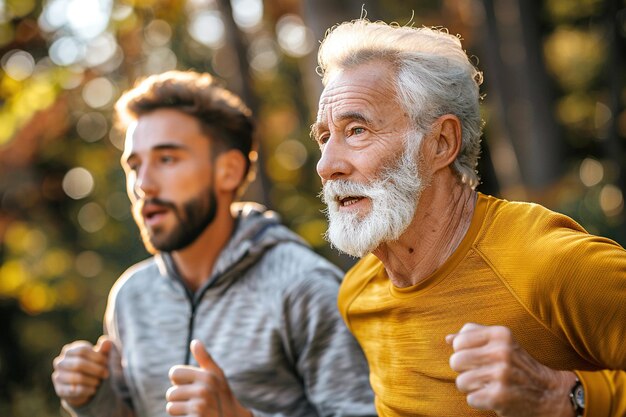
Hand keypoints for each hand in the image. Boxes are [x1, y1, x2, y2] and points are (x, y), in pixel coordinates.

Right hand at [52, 336, 111, 406]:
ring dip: (92, 380)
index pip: (82, 350)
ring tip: (99, 382)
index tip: (106, 362)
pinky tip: (93, 390)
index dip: (97, 356)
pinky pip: (74, 391)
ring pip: (77, 378)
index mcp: (69, 350)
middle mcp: (60, 362)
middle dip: (96, 369)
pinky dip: (87, 390)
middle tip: (106, 374)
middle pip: (79, 364)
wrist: (84, 386)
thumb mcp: (99, 358)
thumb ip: (103, 350)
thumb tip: (108, 341)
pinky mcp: (60, 390)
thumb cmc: (93, 366)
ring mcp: (58, 376)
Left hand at [166, 340, 251, 416]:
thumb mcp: (216, 375)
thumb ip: (205, 358)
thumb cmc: (221, 395)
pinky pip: (175, 414)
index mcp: (207, 375)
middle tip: (195, 401)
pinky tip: (195, 416)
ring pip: (171, 406)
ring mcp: (200, 406)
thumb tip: (195, 341)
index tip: (190, 385)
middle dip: (180, 398)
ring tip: (194, 410)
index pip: (174, 373)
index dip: (179, 380)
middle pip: (171, 392)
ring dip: (180, 410)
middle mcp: (204, 389)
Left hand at [446, 323, 576, 416]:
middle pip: (455, 361)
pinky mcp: (500, 397)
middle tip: (480, 373)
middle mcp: (501, 352)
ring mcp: (501, 375)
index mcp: (500, 334)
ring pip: (460, 382)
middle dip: (463, 371)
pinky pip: (470, 399)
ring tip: (487, 385)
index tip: (478, 358)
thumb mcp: (501, 341)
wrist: (549, 393)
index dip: (463, 352)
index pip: (458, 342)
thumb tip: (448, 338)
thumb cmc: (516, 364)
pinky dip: (479, 401)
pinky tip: (493, 397)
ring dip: (471, 388)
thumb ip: (473, 335)